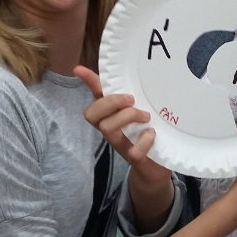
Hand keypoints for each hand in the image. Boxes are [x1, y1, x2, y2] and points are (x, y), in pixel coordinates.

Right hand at [74, 66, 171, 189]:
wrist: (157, 167)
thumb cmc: (146, 134)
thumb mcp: (139, 112)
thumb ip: (128, 95)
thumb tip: (118, 73)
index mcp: (111, 117)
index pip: (94, 97)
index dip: (88, 83)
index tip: (80, 68)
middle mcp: (111, 131)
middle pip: (92, 114)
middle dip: (110, 102)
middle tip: (132, 100)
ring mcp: (121, 145)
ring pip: (107, 128)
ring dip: (127, 116)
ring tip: (146, 116)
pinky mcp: (136, 159)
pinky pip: (133, 151)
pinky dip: (144, 140)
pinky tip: (152, 133)